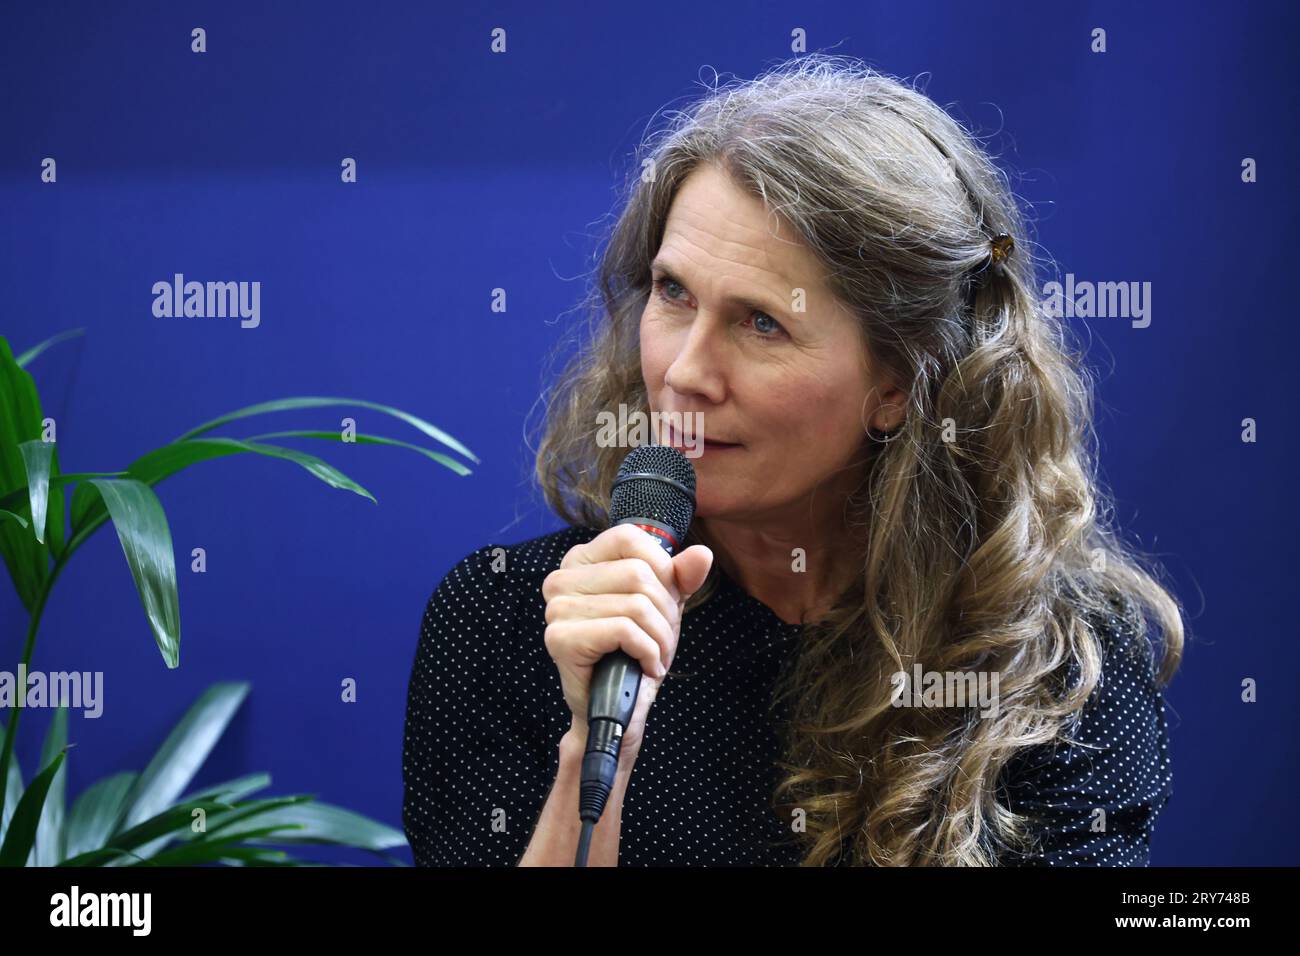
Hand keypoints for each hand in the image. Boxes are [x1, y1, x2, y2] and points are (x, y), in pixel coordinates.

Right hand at [542, 523, 712, 755]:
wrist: (618, 708)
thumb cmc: (634, 651)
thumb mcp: (663, 606)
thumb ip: (681, 577)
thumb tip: (702, 554)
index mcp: (581, 560)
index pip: (629, 537)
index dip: (661, 568)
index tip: (665, 600)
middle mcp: (561, 579)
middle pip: (638, 574)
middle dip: (665, 612)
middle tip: (660, 639)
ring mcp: (557, 609)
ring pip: (636, 604)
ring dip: (659, 638)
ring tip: (654, 655)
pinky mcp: (561, 638)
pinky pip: (625, 630)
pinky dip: (647, 652)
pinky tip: (644, 666)